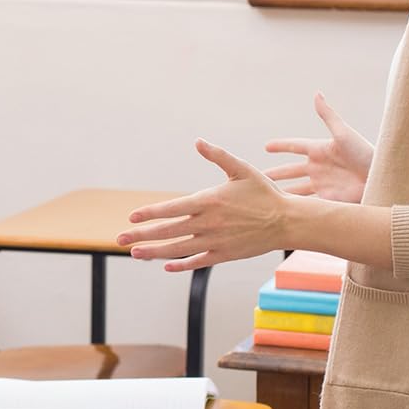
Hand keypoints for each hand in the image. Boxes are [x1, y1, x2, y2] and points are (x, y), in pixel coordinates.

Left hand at [117, 140, 291, 269]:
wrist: (289, 221)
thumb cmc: (265, 193)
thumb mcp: (241, 169)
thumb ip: (218, 156)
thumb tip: (198, 141)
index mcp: (208, 201)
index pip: (170, 208)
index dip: (149, 213)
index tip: (132, 216)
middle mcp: (208, 223)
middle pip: (168, 231)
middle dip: (141, 235)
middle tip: (119, 239)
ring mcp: (215, 241)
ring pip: (178, 249)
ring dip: (154, 252)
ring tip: (135, 254)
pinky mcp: (224, 254)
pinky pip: (198, 261)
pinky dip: (181, 265)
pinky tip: (166, 266)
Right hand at [264, 92, 373, 202]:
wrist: (380, 179)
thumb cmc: (365, 153)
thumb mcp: (343, 134)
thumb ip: (328, 115)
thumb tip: (317, 93)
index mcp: (320, 150)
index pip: (295, 146)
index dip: (281, 146)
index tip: (266, 147)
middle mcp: (318, 167)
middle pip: (290, 171)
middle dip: (275, 174)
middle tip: (258, 177)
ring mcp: (322, 183)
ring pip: (295, 188)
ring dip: (282, 192)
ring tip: (268, 197)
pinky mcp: (327, 198)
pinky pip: (307, 201)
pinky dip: (295, 205)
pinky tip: (283, 209)